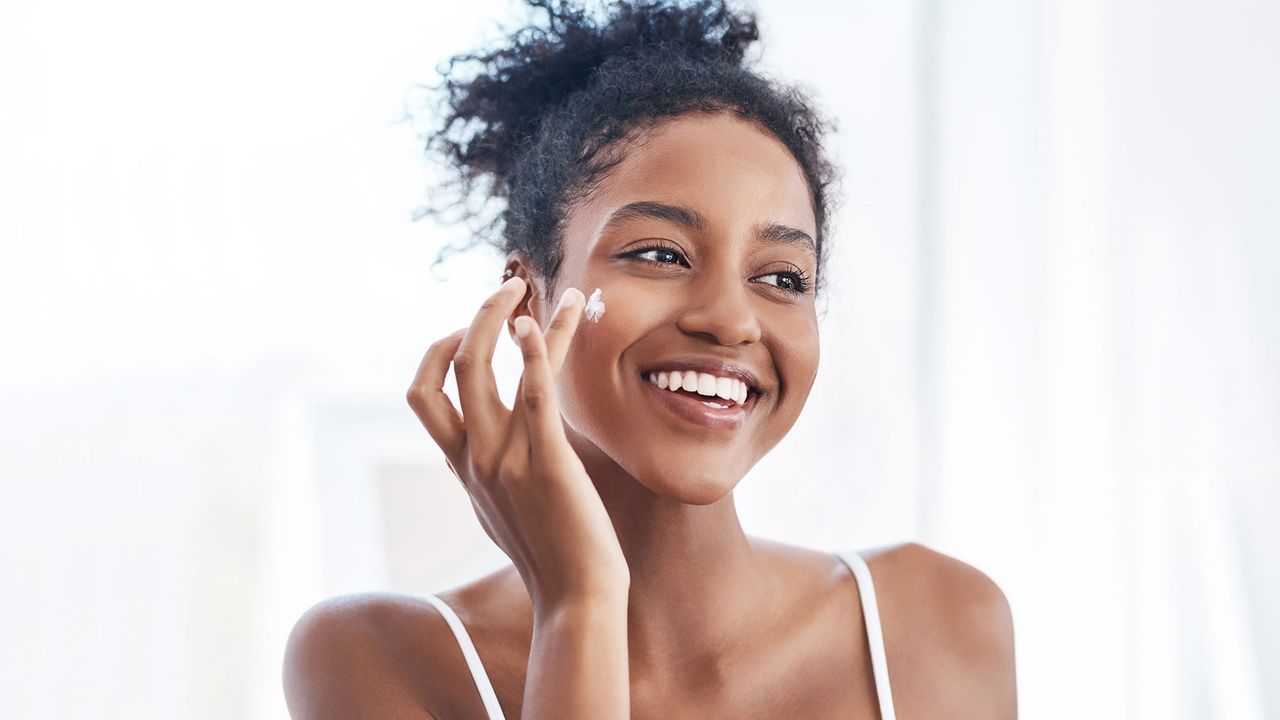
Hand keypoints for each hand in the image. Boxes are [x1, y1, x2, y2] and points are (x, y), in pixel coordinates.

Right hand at [407, 277, 629, 611]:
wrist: (577, 598)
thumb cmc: (552, 556)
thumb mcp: (505, 511)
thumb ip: (491, 477)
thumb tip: (492, 457)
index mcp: (464, 466)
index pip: (423, 397)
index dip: (437, 354)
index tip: (468, 330)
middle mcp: (475, 457)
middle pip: (451, 369)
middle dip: (475, 319)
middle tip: (507, 288)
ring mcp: (506, 458)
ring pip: (485, 368)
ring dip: (506, 316)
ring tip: (529, 286)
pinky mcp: (546, 459)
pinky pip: (534, 391)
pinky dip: (537, 348)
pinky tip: (545, 320)